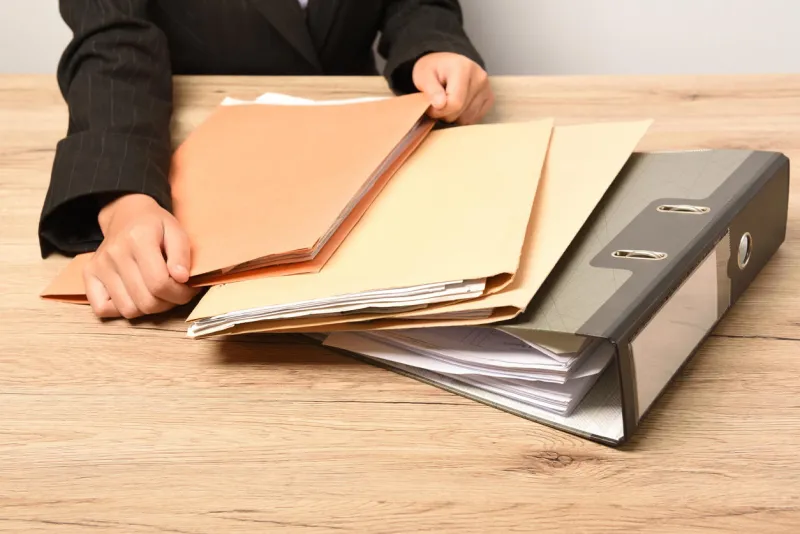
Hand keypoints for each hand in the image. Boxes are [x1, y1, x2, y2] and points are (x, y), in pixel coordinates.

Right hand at [85, 194, 198, 318]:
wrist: (126, 214)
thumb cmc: (154, 225)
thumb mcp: (176, 230)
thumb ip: (181, 254)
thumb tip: (181, 278)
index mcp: (138, 239)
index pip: (160, 283)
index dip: (180, 294)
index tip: (189, 289)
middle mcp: (114, 254)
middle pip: (146, 301)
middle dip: (168, 303)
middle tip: (175, 292)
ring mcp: (99, 266)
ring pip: (128, 310)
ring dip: (148, 308)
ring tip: (157, 294)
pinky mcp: (89, 275)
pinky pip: (102, 309)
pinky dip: (121, 310)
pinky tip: (134, 297)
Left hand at [412, 52, 494, 124]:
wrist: (446, 64)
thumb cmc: (433, 70)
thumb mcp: (423, 76)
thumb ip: (431, 90)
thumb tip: (440, 104)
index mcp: (463, 68)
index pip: (455, 103)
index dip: (439, 111)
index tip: (430, 107)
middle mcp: (479, 77)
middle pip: (461, 112)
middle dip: (445, 113)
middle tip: (437, 103)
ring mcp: (487, 88)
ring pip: (467, 119)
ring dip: (454, 116)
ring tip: (448, 102)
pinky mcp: (489, 98)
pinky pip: (474, 119)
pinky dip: (463, 116)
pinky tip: (458, 105)